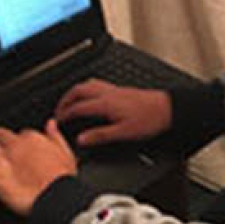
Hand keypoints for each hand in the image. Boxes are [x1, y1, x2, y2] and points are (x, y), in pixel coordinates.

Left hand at [0, 120, 76, 215]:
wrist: (55, 199)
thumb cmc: (63, 179)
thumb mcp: (66, 153)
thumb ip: (55, 136)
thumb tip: (51, 124)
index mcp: (33, 138)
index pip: (21, 133)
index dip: (22, 142)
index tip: (24, 150)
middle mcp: (16, 146)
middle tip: (2, 151)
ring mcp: (3, 160)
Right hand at [53, 79, 172, 146]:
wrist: (166, 109)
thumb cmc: (148, 120)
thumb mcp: (123, 133)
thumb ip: (100, 136)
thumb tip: (81, 139)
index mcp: (105, 103)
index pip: (78, 107)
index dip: (65, 114)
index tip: (58, 121)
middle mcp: (108, 93)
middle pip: (78, 91)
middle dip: (65, 100)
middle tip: (59, 110)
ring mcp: (114, 89)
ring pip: (87, 84)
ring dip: (75, 92)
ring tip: (69, 101)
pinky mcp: (120, 89)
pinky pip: (97, 84)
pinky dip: (87, 88)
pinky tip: (90, 95)